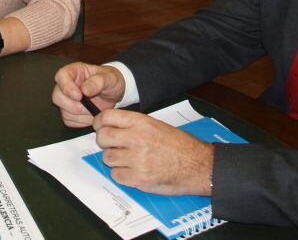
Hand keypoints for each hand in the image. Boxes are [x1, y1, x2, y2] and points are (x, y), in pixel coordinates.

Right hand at [52, 62, 125, 126]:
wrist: (114, 93)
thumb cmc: (110, 81)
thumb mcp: (110, 78)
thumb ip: (98, 82)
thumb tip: (85, 89)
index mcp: (74, 71)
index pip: (61, 76)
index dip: (66, 87)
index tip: (79, 96)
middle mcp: (67, 85)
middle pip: (57, 97)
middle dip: (73, 106)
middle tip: (89, 107)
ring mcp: (66, 100)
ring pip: (63, 112)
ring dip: (80, 115)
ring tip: (94, 110)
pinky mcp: (69, 112)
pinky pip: (69, 121)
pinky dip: (81, 122)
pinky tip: (91, 115)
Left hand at [94, 109, 213, 195]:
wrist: (199, 166)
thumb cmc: (180, 145)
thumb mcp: (157, 125)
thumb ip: (134, 124)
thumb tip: (112, 126)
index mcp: (142, 123)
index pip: (107, 117)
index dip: (99, 122)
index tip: (99, 126)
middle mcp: (137, 139)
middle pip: (102, 137)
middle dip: (104, 142)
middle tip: (111, 145)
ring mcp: (137, 160)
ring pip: (107, 158)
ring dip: (114, 159)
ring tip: (127, 159)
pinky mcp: (139, 179)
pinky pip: (116, 176)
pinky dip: (121, 175)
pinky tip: (132, 171)